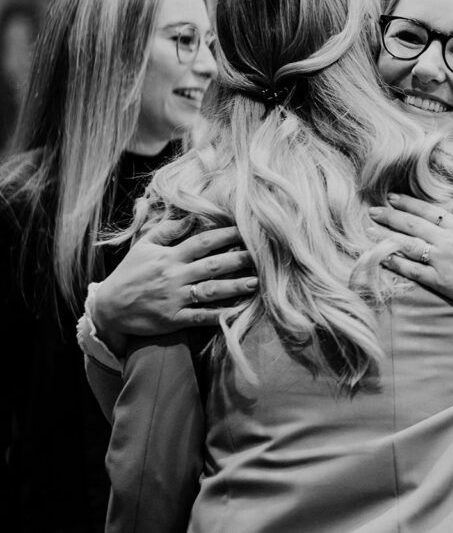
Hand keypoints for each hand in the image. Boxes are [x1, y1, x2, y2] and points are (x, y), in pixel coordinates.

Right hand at [92, 219, 257, 352]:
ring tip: (256, 282)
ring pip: (209, 291)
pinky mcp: (173, 319)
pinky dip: (219, 315)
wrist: (108, 308)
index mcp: (169, 257)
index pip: (202, 242)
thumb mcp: (143, 247)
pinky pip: (200, 317)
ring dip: (234, 287)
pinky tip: (237, 312)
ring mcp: (174, 298)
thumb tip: (190, 215)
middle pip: (212, 265)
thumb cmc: (128, 274)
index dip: (226, 235)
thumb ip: (167, 230)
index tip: (247, 229)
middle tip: (263, 255)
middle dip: (238, 259)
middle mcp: (174, 276)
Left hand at [368, 191, 452, 321]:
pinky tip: (381, 256)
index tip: (391, 197)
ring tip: (368, 229)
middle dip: (390, 216)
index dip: (407, 202)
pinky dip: (395, 262)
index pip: (428, 210)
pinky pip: (412, 270)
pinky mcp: (440, 281)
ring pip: (408, 245)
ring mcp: (441, 262)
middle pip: (412, 225)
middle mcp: (447, 241)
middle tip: (372, 210)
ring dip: (386, 236)